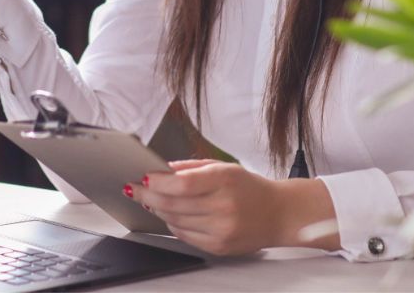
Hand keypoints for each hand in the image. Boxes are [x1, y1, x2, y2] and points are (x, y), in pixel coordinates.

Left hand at [128, 159, 338, 255]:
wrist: (279, 214)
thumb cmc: (250, 188)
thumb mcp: (224, 167)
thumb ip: (191, 168)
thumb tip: (162, 170)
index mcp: (225, 181)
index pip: (182, 184)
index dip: (157, 182)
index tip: (142, 177)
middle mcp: (224, 207)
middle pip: (174, 204)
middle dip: (149, 196)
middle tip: (134, 189)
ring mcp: (221, 230)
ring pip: (175, 221)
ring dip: (158, 210)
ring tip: (150, 200)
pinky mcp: (219, 246)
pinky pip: (185, 236)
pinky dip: (172, 224)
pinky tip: (169, 215)